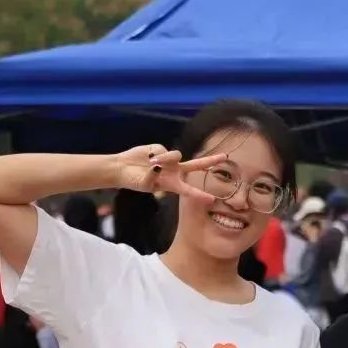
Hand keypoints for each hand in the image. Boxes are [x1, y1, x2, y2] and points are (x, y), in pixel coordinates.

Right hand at [111, 145, 226, 204]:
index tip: (212, 199)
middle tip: (224, 156)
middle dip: (210, 161)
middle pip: (196, 165)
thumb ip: (152, 177)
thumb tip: (158, 166)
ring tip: (150, 164)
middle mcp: (174, 171)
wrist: (122, 168)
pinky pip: (163, 150)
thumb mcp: (144, 185)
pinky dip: (154, 154)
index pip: (189, 190)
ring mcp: (169, 160)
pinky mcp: (161, 148)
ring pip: (176, 155)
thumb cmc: (133, 181)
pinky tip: (147, 157)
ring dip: (164, 159)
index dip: (200, 195)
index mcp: (172, 184)